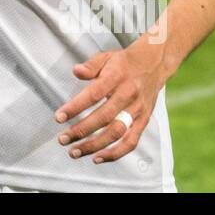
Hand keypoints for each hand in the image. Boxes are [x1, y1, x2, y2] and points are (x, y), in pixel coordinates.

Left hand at [53, 39, 168, 163]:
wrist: (154, 63)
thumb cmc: (124, 62)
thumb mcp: (106, 57)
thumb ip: (90, 66)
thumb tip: (76, 71)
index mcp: (116, 76)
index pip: (94, 94)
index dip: (76, 107)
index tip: (59, 117)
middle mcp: (128, 94)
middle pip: (104, 117)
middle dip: (81, 130)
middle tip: (62, 139)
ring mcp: (137, 110)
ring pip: (117, 132)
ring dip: (95, 145)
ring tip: (75, 151)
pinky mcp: (143, 120)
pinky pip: (131, 141)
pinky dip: (115, 153)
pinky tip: (97, 158)